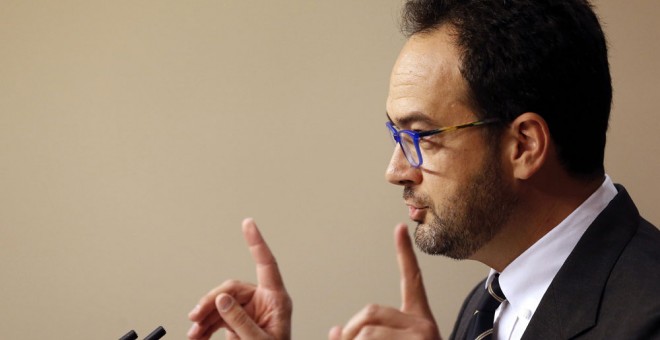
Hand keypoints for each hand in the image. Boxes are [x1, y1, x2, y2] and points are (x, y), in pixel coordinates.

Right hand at [188, 218, 291, 339]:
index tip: (248, 223)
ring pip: (221, 304)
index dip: (256, 242)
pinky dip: (206, 326)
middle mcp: (264, 301)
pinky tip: (196, 335)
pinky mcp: (239, 322)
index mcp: (277, 300)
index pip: (266, 264)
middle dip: (210, 302)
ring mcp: (251, 311)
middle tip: (194, 318)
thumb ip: (240, 321)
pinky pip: (219, 317)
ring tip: (193, 334)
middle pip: (232, 289)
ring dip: (204, 318)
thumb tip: (222, 298)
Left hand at [328, 223, 440, 339]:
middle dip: (351, 331)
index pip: (411, 279)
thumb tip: (335, 330)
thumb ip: (360, 335)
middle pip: (371, 311)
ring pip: (366, 332)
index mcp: (417, 321)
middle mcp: (423, 325)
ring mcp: (423, 334)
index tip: (400, 228)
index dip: (405, 253)